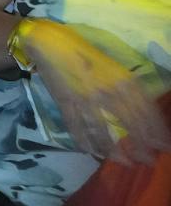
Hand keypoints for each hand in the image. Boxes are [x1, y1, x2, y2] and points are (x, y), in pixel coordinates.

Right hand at [23, 18, 170, 164]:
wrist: (47, 42)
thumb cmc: (82, 51)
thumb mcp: (112, 66)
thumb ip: (126, 86)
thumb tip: (142, 110)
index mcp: (122, 79)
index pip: (146, 112)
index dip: (157, 132)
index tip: (165, 147)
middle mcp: (107, 91)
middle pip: (130, 125)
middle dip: (142, 146)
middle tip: (149, 161)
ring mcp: (84, 99)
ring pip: (103, 131)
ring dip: (115, 151)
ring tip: (126, 163)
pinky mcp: (65, 103)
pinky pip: (77, 128)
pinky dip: (84, 142)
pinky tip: (91, 152)